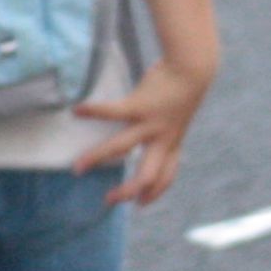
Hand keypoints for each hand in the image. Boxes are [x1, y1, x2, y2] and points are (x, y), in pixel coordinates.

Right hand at [70, 62, 212, 208]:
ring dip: (97, 159)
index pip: (166, 176)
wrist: (193, 67)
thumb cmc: (184, 88)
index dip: (155, 193)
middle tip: (109, 200)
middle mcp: (162, 139)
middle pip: (146, 176)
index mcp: (172, 142)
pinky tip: (76, 111)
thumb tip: (153, 131)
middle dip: (127, 192)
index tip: (141, 203)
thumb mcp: (178, 116)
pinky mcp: (139, 106)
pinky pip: (112, 112)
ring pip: (120, 149)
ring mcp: (150, 124)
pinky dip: (93, 111)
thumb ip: (166, 128)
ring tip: (77, 167)